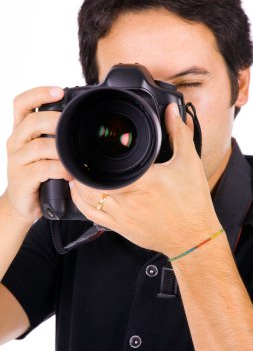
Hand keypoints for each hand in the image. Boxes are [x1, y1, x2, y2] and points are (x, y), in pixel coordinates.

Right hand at [5, 87, 72, 223]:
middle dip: (56, 121)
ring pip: (39, 146)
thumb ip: (55, 136)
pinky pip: (42, 168)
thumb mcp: (44, 150)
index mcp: (21, 131)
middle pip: (32, 121)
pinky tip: (70, 173)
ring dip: (62, 150)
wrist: (24, 202)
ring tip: (76, 157)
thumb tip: (83, 122)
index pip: (21, 104)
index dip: (39, 93)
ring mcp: (16, 161)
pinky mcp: (21, 179)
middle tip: (73, 129)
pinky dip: (60, 169)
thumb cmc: (39, 173)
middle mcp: (15, 142)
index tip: (59, 91)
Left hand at [69, 103, 220, 255]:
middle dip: (80, 168)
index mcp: (141, 181)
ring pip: (86, 199)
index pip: (104, 166)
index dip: (91, 155)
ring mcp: (120, 217)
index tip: (88, 143)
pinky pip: (92, 216)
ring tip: (78, 170)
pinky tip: (81, 193)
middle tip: (80, 154)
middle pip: (88, 182)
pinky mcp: (119, 228)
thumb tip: (172, 113)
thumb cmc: (192, 204)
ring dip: (78, 184)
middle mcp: (126, 200)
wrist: (194, 238)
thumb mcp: (188, 163)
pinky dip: (82, 202)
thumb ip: (179, 134)